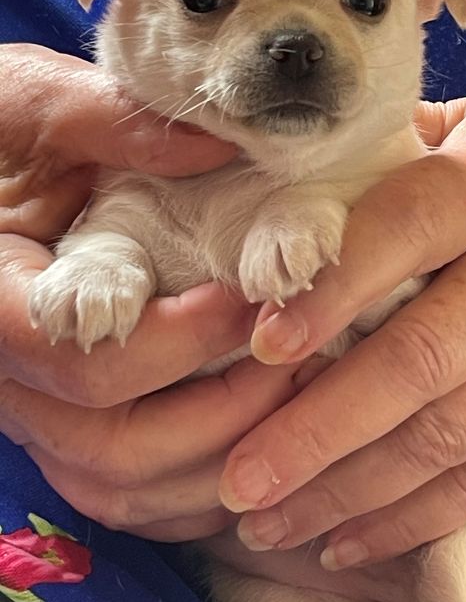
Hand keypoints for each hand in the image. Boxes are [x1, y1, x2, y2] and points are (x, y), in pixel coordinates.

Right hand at [0, 43, 298, 538]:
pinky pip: (132, 496)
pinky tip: (266, 436)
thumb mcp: (37, 106)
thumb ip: (112, 122)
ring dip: (224, 460)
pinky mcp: (70, 428)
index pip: (87, 360)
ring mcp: (39, 416)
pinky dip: (202, 484)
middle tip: (299, 358)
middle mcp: (12, 380)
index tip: (250, 299)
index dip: (181, 340)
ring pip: (125, 489)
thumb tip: (219, 146)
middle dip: (221, 412)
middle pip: (113, 447)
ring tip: (302, 397)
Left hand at [218, 96, 465, 565]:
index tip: (263, 342)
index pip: (403, 232)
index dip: (334, 288)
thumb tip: (273, 186)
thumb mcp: (464, 132)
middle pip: (420, 360)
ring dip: (351, 491)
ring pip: (448, 437)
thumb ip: (377, 159)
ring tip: (265, 523)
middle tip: (240, 478)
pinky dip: (413, 520)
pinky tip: (342, 542)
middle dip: (324, 429)